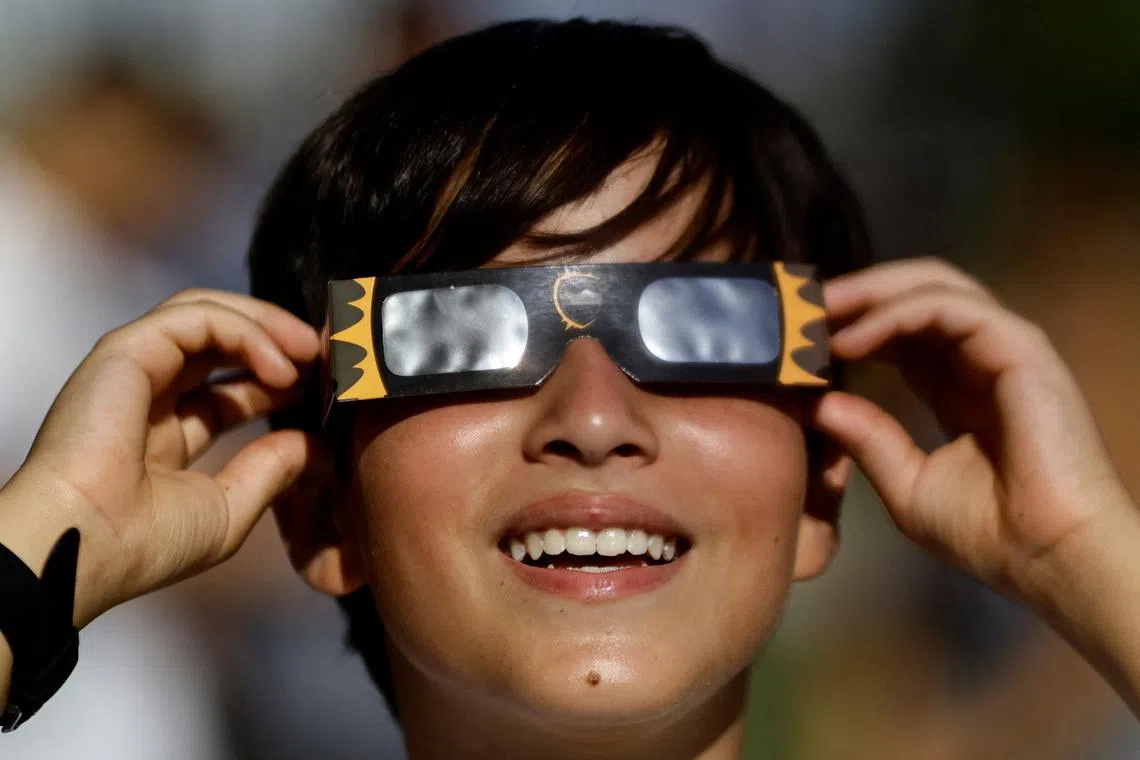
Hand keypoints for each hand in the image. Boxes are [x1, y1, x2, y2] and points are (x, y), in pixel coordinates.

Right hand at [0, 290, 321, 626]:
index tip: (326, 390)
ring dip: (267, 325)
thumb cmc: (146, 544)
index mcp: (165, 433)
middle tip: (327, 358)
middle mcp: (147, 395)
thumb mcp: (230, 509)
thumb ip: (270, 470)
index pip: (230, 388)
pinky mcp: (126, 350)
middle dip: (279, 341)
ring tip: (311, 350)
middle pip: (221, 340)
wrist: (88, 548)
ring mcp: (134, 369)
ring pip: (208, 314)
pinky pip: (196, 317)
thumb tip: (311, 444)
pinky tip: (281, 366)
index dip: (279, 381)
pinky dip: (246, 332)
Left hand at [811, 257, 1137, 605]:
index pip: (899, 331)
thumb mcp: (905, 483)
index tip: (797, 334)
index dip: (850, 323)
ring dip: (868, 293)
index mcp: (955, 386)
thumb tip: (816, 404)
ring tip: (816, 313)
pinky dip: (896, 314)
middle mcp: (978, 358)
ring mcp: (1002, 348)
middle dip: (855, 293)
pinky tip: (852, 338)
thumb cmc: (986, 532)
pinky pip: (950, 308)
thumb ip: (865, 438)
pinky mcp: (1019, 348)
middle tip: (798, 308)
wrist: (1045, 558)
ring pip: (933, 286)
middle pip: (913, 294)